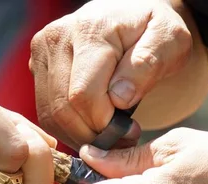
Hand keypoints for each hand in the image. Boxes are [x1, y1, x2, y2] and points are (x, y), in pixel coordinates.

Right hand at [29, 0, 191, 148]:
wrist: (132, 18)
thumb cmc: (154, 31)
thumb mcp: (170, 41)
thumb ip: (148, 65)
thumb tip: (119, 98)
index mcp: (89, 30)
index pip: (83, 94)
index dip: (105, 123)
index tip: (131, 130)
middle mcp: (56, 38)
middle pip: (63, 109)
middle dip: (93, 135)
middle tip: (121, 141)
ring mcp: (42, 53)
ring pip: (51, 116)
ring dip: (79, 137)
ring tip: (109, 137)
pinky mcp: (37, 68)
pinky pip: (47, 114)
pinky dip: (68, 130)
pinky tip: (93, 129)